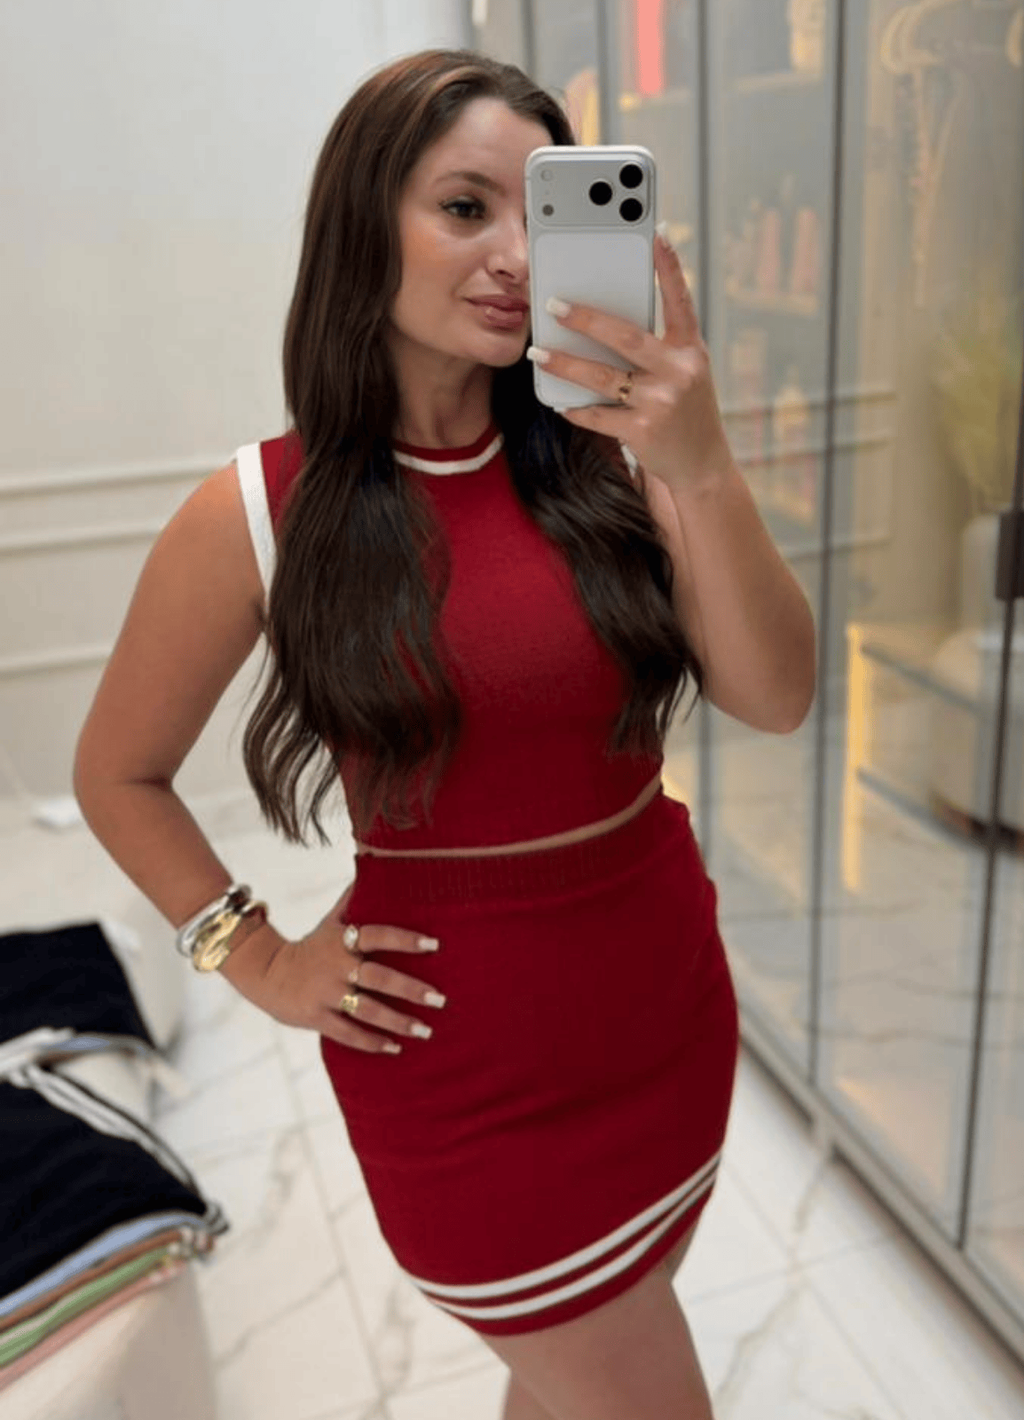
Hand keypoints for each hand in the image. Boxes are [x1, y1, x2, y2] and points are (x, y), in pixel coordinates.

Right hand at [222, 882, 444, 1054]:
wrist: (264, 973)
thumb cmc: (310, 946)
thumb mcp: (330, 921)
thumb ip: (354, 901)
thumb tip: (375, 861)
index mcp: (342, 941)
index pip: (377, 935)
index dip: (404, 939)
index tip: (434, 945)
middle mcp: (336, 967)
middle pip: (378, 978)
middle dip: (411, 989)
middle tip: (441, 999)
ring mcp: (325, 994)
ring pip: (367, 1010)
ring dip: (398, 1022)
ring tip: (426, 1031)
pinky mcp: (316, 1018)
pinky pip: (347, 1034)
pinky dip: (372, 1042)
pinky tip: (395, 1048)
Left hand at [528, 234, 732, 494]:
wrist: (702, 463)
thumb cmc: (685, 408)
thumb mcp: (684, 371)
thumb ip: (656, 346)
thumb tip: (602, 322)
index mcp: (691, 349)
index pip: (680, 300)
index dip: (669, 266)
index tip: (657, 232)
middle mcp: (680, 371)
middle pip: (626, 337)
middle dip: (586, 319)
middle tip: (555, 305)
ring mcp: (662, 402)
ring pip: (603, 377)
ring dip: (565, 364)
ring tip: (538, 353)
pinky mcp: (644, 432)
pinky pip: (598, 415)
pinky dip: (575, 407)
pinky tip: (558, 400)